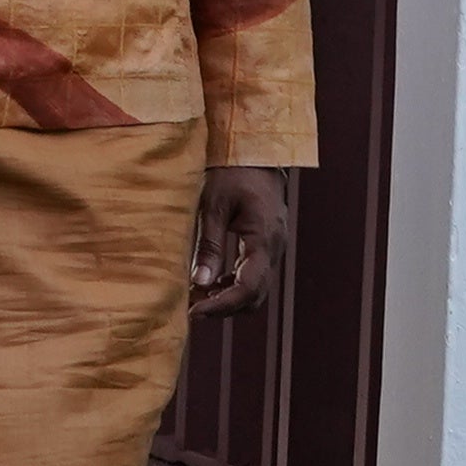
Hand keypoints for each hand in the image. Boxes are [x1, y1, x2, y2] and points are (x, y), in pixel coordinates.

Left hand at [186, 163, 295, 318]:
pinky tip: (208, 283)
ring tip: (194, 297)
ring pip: (256, 289)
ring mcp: (273, 248)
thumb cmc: (232, 173)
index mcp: (264, 239)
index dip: (221, 305)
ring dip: (228, 299)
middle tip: (190, 309)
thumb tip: (199, 283)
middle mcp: (274, 249)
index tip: (193, 312)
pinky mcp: (266, 245)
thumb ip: (208, 244)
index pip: (247, 287)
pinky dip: (232, 285)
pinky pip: (253, 275)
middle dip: (224, 308)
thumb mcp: (213, 205)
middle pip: (255, 296)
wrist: (255, 153)